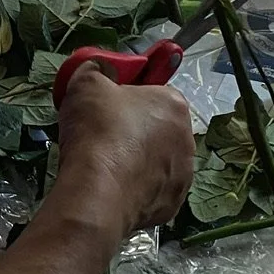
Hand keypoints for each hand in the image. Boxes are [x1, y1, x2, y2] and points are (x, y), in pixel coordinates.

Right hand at [46, 67, 193, 261]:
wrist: (96, 193)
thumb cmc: (97, 131)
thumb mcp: (85, 82)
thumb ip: (95, 69)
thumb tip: (99, 68)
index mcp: (173, 104)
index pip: (155, 92)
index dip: (128, 97)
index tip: (107, 106)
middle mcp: (188, 139)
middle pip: (159, 128)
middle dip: (135, 131)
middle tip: (103, 136)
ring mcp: (184, 175)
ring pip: (158, 161)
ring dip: (137, 161)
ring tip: (105, 165)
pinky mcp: (172, 205)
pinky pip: (153, 191)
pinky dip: (136, 189)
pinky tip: (113, 188)